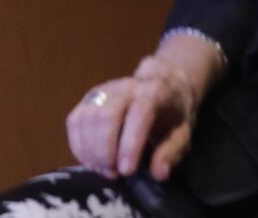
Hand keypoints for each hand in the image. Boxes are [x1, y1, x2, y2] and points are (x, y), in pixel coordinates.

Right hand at [66, 60, 203, 179]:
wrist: (160, 84)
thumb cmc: (172, 114)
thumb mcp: (183, 134)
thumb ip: (171, 153)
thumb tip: (158, 173)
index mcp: (152, 93)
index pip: (138, 115)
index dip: (130, 144)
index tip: (127, 171)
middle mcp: (124, 87)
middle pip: (106, 116)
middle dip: (105, 151)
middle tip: (114, 174)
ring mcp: (102, 90)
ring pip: (86, 118)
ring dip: (91, 150)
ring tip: (103, 169)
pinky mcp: (88, 97)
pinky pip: (74, 120)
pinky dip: (78, 144)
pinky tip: (90, 160)